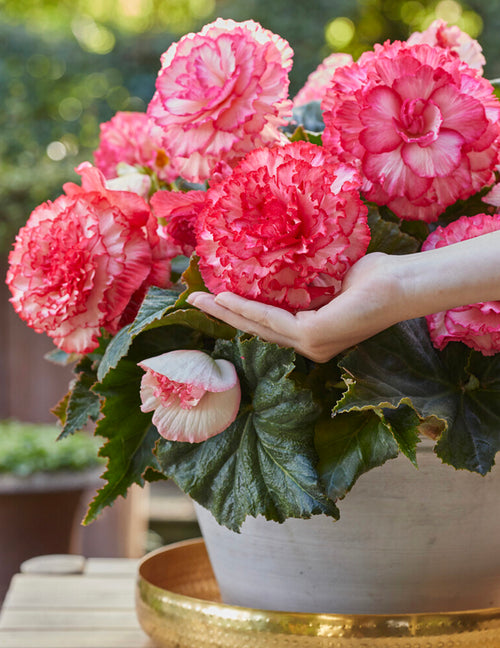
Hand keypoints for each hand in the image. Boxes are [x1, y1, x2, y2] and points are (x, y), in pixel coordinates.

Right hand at [187, 253, 403, 361]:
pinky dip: (246, 309)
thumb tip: (284, 268)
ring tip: (199, 301)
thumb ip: (306, 283)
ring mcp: (312, 345)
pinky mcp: (313, 337)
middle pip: (257, 329)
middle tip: (194, 302)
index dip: (240, 312)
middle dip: (223, 316)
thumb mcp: (330, 279)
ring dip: (226, 313)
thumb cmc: (374, 277)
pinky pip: (272, 321)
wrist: (401, 283)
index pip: (270, 324)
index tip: (216, 298)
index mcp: (314, 332)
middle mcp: (311, 344)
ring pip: (259, 327)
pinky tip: (226, 299)